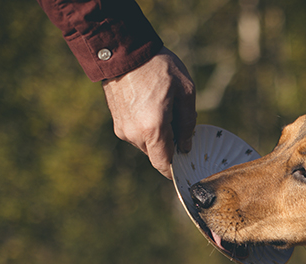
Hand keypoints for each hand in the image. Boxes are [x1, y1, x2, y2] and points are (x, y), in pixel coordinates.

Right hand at [102, 47, 195, 178]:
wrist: (123, 50)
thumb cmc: (158, 67)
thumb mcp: (185, 91)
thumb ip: (188, 123)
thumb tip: (186, 146)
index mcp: (153, 129)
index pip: (165, 165)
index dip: (177, 170)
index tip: (187, 166)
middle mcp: (134, 134)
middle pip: (157, 155)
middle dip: (170, 147)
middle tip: (180, 125)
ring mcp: (123, 129)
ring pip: (147, 145)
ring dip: (158, 136)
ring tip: (164, 109)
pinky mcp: (117, 122)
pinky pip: (137, 135)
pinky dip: (147, 129)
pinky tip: (152, 107)